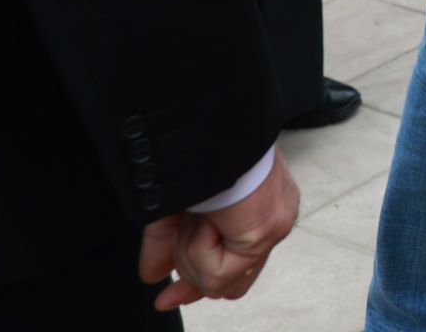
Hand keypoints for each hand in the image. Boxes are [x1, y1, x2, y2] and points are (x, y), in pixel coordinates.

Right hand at [142, 152, 299, 309]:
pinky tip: (207, 217)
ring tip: (196, 214)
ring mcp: (273, 226)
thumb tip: (152, 274)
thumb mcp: (177, 205)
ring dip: (188, 252)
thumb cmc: (195, 152)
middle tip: (169, 286)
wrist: (204, 128)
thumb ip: (166, 242)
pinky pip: (218, 273)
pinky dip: (196, 248)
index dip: (196, 284)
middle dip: (193, 283)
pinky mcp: (265, 232)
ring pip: (217, 282)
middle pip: (232, 283)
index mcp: (256, 205)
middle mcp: (271, 217)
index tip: (166, 297)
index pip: (234, 265)